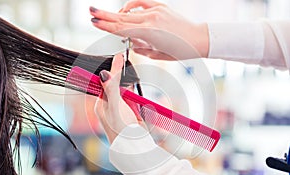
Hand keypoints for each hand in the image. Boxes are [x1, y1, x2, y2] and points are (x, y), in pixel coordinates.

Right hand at [90, 0, 208, 59]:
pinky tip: (127, 11)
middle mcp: (151, 19)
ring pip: (130, 11)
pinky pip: (141, 3)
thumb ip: (140, 48)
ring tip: (108, 17)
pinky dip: (132, 7)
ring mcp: (156, 11)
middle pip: (122, 17)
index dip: (106, 26)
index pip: (122, 29)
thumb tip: (131, 43)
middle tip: (91, 12)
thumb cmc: (180, 50)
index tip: (94, 22)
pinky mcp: (161, 6)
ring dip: (117, 13)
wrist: (198, 38)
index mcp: (149, 33)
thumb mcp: (157, 54)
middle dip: (104, 15)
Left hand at [94, 54, 138, 143]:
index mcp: (101, 104)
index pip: (105, 82)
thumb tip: (105, 72)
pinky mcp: (132, 113)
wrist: (136, 146)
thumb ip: (111, 88)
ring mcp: (122, 109)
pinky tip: (139, 105)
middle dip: (123, 80)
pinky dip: (138, 100)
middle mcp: (110, 106)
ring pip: (127, 92)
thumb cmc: (121, 128)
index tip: (119, 58)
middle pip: (117, 85)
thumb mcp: (114, 105)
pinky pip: (135, 100)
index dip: (112, 70)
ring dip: (132, 90)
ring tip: (132, 95)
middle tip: (125, 70)